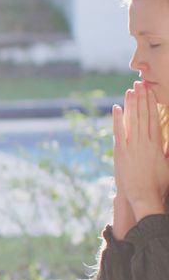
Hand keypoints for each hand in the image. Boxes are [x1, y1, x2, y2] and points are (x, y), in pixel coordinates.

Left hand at [114, 83, 168, 221]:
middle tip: (142, 83)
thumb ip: (168, 151)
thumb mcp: (168, 164)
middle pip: (144, 115)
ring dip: (132, 104)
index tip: (151, 92)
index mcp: (157, 144)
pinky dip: (117, 119)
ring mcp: (132, 146)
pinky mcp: (120, 152)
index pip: (155, 119)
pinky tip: (116, 107)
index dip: (153, 104)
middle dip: (143, 98)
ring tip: (131, 90)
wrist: (144, 195)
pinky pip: (119, 132)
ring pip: (133, 120)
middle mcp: (145, 142)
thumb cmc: (158, 183)